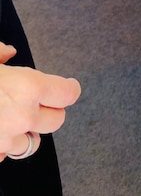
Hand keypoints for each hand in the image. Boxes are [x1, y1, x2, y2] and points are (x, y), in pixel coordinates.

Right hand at [0, 42, 80, 161]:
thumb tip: (8, 52)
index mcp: (29, 86)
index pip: (68, 94)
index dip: (67, 89)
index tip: (65, 86)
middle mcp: (23, 115)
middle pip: (56, 120)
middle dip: (49, 111)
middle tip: (36, 102)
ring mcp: (6, 139)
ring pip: (31, 142)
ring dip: (24, 131)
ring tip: (8, 117)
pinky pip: (4, 154)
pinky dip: (1, 146)